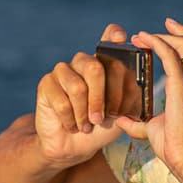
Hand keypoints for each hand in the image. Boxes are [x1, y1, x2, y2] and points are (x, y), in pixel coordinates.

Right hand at [34, 23, 132, 167]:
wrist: (75, 146)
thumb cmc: (103, 127)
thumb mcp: (125, 112)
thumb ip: (131, 95)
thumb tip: (136, 83)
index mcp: (106, 63)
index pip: (110, 37)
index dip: (113, 36)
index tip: (120, 39)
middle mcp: (84, 61)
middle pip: (95, 67)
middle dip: (102, 98)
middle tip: (102, 119)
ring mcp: (63, 70)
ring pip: (78, 87)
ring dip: (85, 113)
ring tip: (87, 125)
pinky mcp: (46, 83)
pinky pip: (61, 101)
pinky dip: (70, 119)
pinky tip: (73, 125)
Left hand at [123, 17, 182, 181]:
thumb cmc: (178, 150)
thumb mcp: (155, 130)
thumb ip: (140, 123)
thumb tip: (121, 120)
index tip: (168, 33)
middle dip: (178, 30)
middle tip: (161, 25)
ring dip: (164, 35)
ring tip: (144, 34)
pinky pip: (170, 54)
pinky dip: (156, 42)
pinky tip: (141, 40)